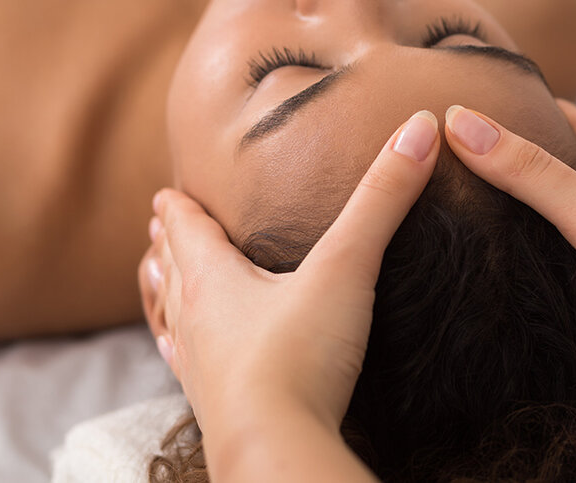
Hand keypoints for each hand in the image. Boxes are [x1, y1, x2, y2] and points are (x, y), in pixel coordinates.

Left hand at [138, 110, 438, 446]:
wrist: (277, 446)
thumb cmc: (300, 356)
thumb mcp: (345, 267)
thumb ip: (381, 200)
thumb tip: (420, 128)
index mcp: (214, 278)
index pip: (187, 229)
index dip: (179, 208)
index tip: (166, 192)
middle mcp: (195, 318)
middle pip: (173, 270)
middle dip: (169, 244)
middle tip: (158, 225)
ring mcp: (199, 365)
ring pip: (174, 317)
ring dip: (166, 292)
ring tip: (155, 278)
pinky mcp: (214, 404)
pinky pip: (188, 365)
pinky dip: (182, 347)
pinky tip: (179, 352)